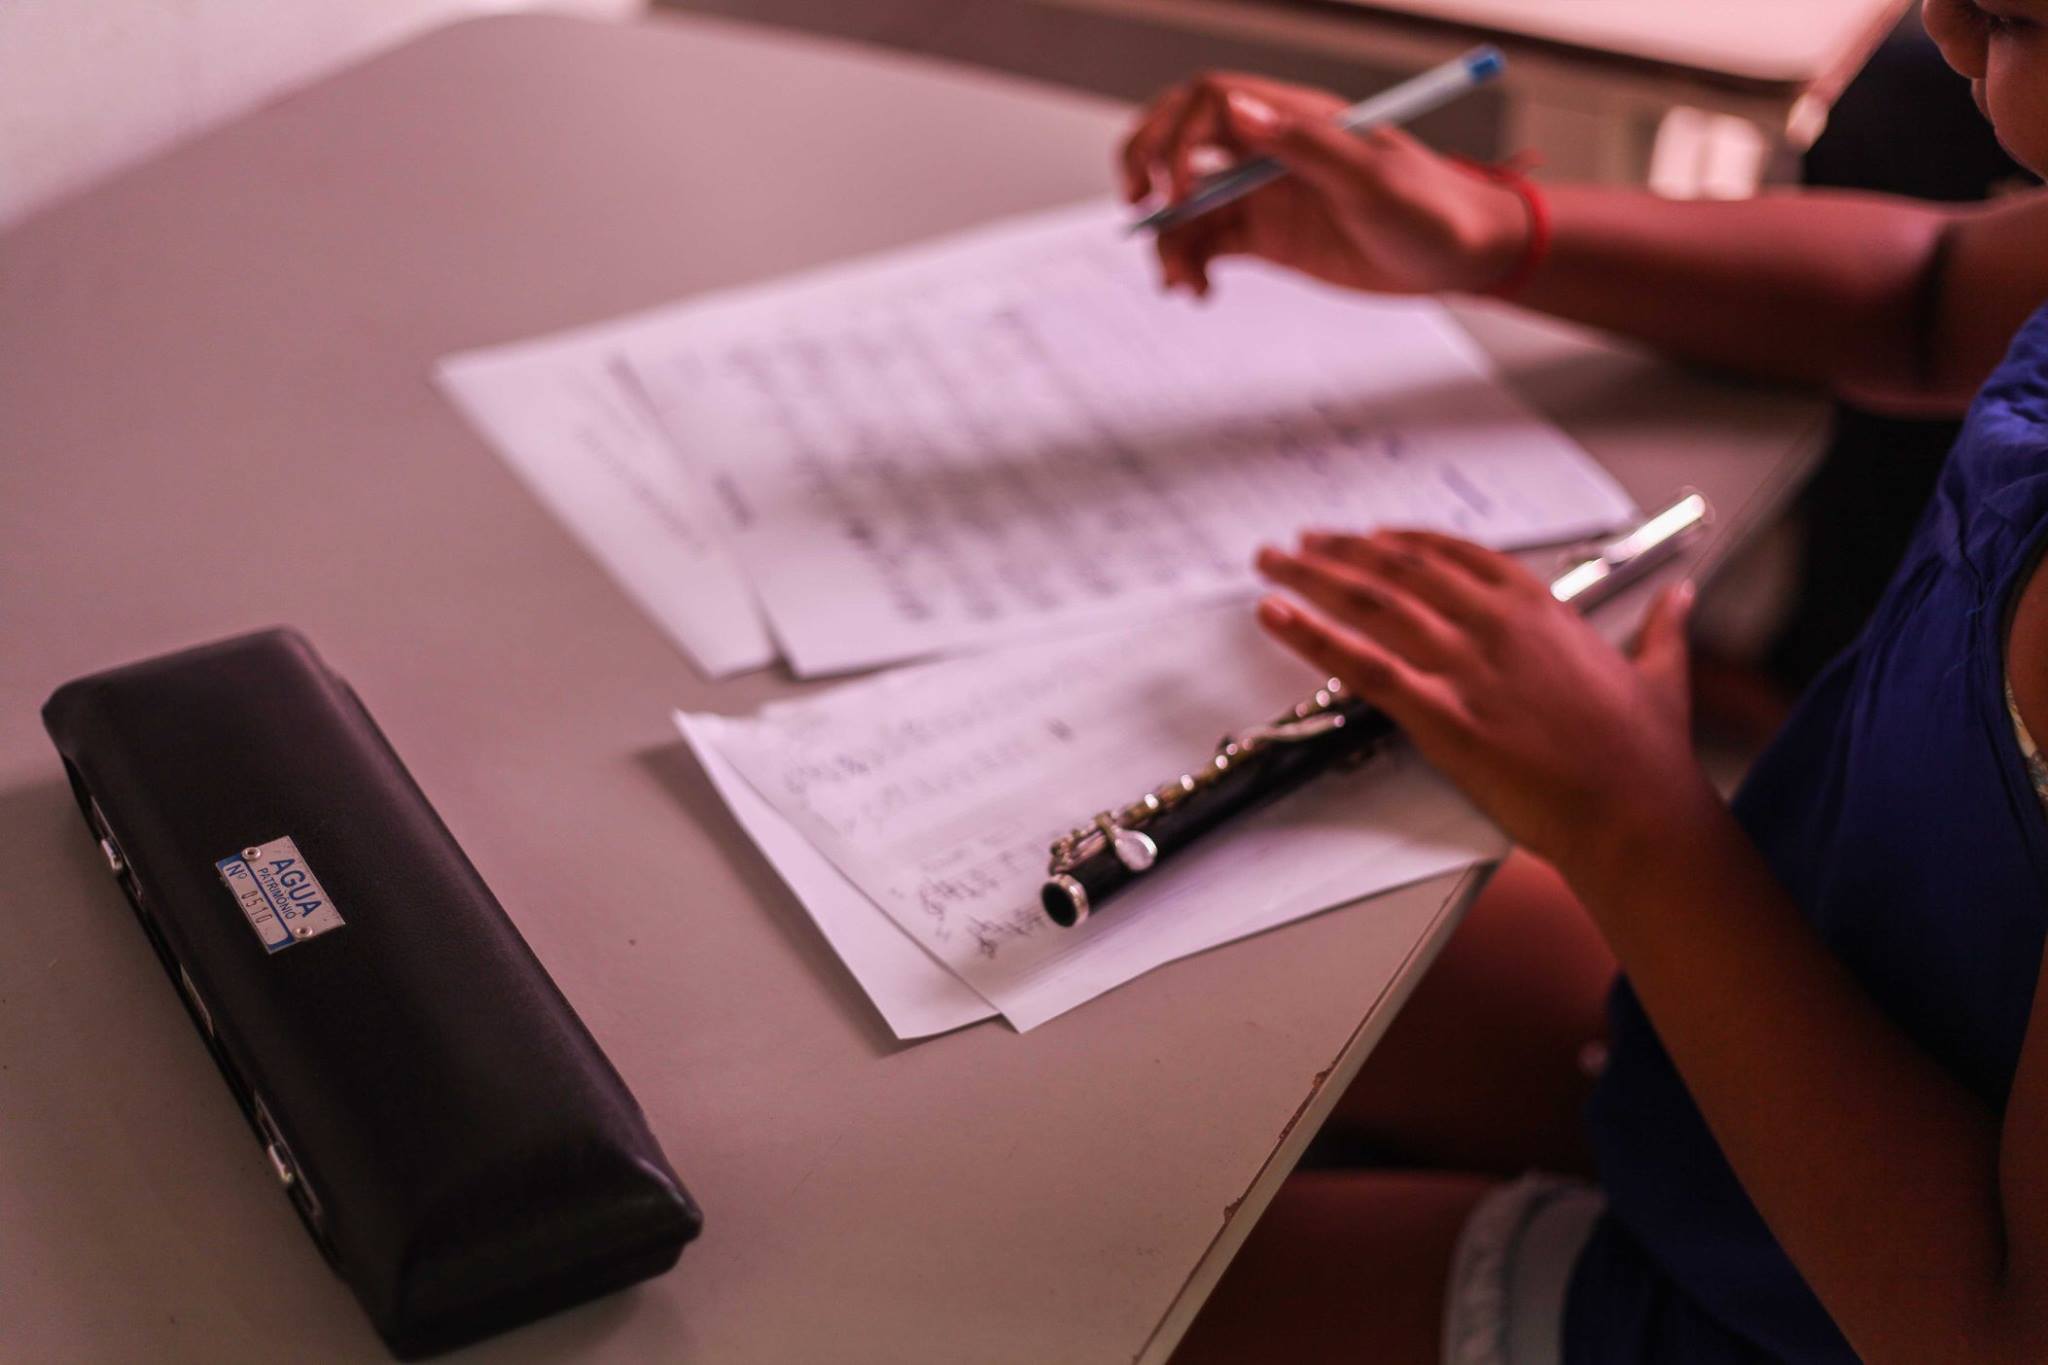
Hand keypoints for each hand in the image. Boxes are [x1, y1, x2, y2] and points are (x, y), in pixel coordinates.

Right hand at [1118, 72, 1530, 297]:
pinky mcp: (1268, 237)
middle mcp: (1271, 151)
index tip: (1174, 190)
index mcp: (1295, 120)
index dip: (1175, 137)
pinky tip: (1198, 291)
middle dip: (1147, 167)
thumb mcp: (1371, 177)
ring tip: (1179, 282)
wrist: (1464, 258)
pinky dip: (1191, 265)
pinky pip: (1209, 244)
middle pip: (1182, 140)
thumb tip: (1234, 111)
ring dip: (1170, 238)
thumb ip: (1302, 144)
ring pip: (1189, 203)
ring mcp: (1265, 194)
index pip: (1210, 103)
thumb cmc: (1435, 207)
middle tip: (1136, 208)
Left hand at [1253, 529, 1708, 876]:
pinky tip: (1276, 615)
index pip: (1455, 555)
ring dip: (1312, 577)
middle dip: (1341, 551)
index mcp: (1541, 607)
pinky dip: (1310, 634)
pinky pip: (1361, 663)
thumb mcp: (1663, 673)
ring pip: (1371, 603)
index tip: (1370, 537)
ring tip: (1272, 562)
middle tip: (1299, 543)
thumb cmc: (1646, 755)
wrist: (1636, 812)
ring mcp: (1465, 665)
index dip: (1403, 542)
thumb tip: (1683, 599)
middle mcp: (1495, 624)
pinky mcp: (1441, 713)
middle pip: (1399, 569)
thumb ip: (1664, 628)